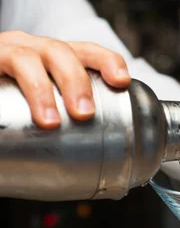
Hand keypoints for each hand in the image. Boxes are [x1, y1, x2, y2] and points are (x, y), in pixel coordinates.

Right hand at [0, 30, 130, 128]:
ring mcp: (6, 52)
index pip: (86, 52)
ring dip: (41, 89)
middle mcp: (32, 50)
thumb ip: (65, 132)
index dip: (107, 61)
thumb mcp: (42, 112)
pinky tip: (6, 99)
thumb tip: (92, 177)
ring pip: (26, 59)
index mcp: (55, 60)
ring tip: (49, 121)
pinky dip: (1, 82)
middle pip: (60, 52)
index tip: (121, 82)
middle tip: (84, 114)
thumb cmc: (13, 110)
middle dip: (76, 81)